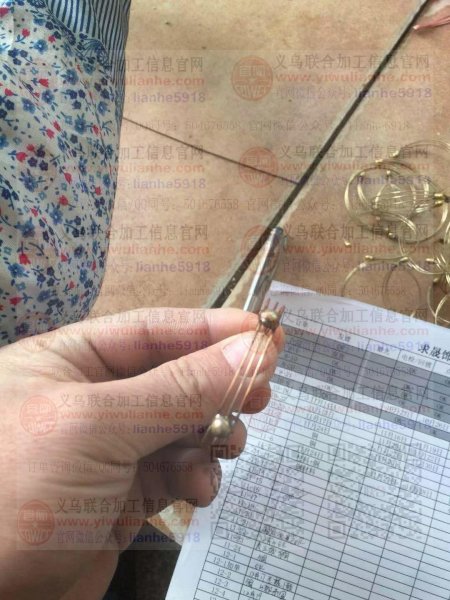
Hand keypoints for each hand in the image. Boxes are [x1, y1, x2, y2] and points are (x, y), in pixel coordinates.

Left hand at [0, 307, 282, 599]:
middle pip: (174, 378)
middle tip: (262, 394)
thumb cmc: (19, 491)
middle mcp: (91, 399)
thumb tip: (255, 351)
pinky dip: (195, 478)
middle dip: (218, 386)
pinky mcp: (123, 495)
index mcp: (69, 361)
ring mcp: (108, 450)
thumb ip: (180, 389)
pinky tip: (199, 491)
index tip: (266, 333)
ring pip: (182, 428)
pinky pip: (175, 473)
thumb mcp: (98, 426)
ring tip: (231, 445)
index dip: (211, 329)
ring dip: (212, 436)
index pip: (153, 330)